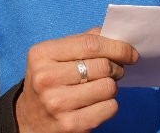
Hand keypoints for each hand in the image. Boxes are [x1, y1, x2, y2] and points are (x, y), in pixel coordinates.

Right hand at [15, 28, 138, 132]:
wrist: (29, 119)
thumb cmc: (49, 80)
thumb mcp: (55, 55)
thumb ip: (82, 41)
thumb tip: (116, 36)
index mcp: (42, 55)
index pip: (90, 44)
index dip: (117, 47)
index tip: (130, 52)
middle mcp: (46, 79)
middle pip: (102, 66)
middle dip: (116, 67)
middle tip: (114, 70)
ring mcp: (57, 104)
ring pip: (108, 87)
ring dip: (111, 86)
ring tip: (101, 87)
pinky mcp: (71, 125)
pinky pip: (109, 108)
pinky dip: (109, 104)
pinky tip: (96, 103)